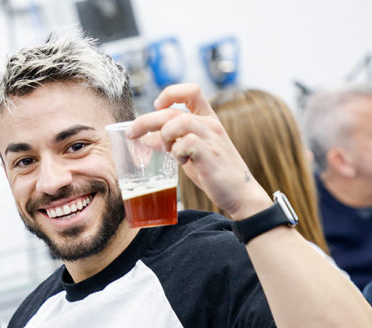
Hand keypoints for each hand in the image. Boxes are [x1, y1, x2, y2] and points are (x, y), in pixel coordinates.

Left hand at [126, 83, 271, 218]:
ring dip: (164, 135)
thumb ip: (171, 143)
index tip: (156, 105)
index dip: (170, 93)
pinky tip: (181, 161)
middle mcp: (210, 124)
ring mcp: (211, 138)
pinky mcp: (210, 154)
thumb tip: (146, 138)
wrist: (240, 194)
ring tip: (167, 150)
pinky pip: (186, 142)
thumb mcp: (189, 153)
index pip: (192, 90)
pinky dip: (177, 152)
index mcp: (207, 119)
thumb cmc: (214, 173)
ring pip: (179, 121)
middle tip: (131, 133)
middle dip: (146, 120)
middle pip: (173, 110)